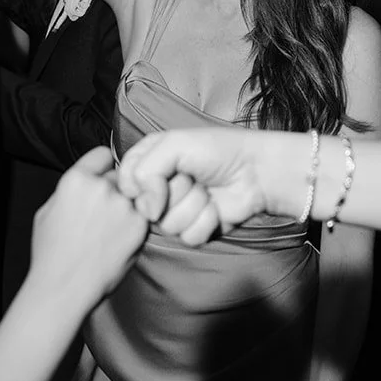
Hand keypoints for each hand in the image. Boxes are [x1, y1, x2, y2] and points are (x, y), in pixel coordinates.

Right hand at [31, 147, 148, 299]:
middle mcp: (101, 189)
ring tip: (110, 232)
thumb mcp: (47, 211)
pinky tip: (118, 241)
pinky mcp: (140, 226)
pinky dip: (135, 226)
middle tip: (104, 214)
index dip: (103, 167)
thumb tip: (85, 180)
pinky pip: (143, 215)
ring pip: (133, 196)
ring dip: (127, 208)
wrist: (64, 288)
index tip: (104, 176)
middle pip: (119, 177)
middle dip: (115, 190)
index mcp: (75, 181)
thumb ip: (70, 190)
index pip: (102, 155)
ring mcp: (123, 206)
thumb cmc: (52, 255)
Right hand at [117, 128, 304, 243]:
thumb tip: (145, 211)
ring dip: (193, 205)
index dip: (139, 184)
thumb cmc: (218, 150)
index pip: (124, 184)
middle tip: (192, 176)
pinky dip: (206, 220)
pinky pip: (188, 236)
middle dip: (174, 191)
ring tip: (207, 189)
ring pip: (168, 225)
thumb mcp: (174, 144)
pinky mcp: (195, 230)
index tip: (161, 172)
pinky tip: (216, 206)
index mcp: (149, 164)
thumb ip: (145, 171)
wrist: (256, 170)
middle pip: (145, 208)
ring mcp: (176, 212)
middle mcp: (159, 190)